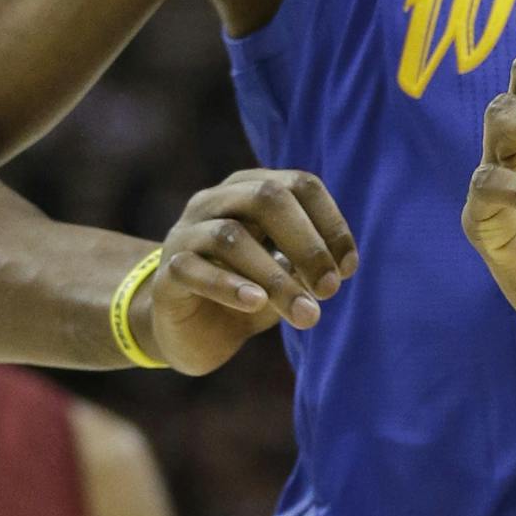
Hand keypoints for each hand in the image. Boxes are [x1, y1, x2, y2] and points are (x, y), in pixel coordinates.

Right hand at [135, 168, 358, 374]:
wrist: (190, 330)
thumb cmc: (248, 290)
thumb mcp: (287, 274)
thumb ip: (308, 263)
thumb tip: (338, 267)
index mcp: (252, 189)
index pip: (300, 185)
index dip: (331, 224)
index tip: (348, 268)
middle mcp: (216, 200)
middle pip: (266, 199)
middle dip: (307, 244)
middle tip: (330, 290)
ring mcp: (186, 233)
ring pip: (231, 236)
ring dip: (275, 277)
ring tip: (305, 314)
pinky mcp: (166, 272)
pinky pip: (193, 268)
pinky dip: (229, 285)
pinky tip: (256, 304)